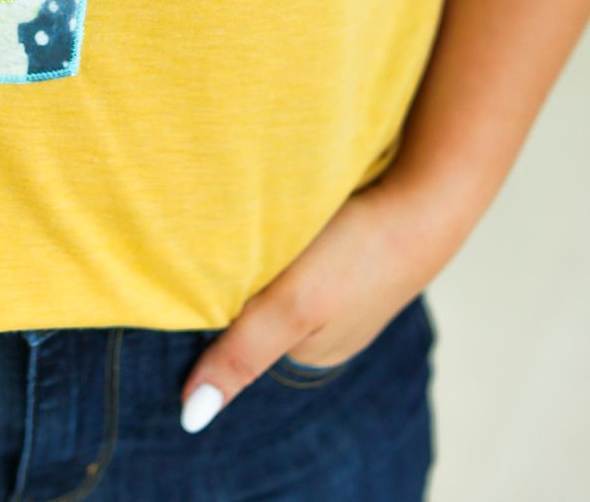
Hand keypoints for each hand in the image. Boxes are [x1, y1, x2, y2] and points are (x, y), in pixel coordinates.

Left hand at [179, 169, 461, 433]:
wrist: (424, 199)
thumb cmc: (358, 254)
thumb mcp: (292, 307)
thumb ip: (243, 355)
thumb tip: (192, 417)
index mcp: (308, 350)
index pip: (237, 334)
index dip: (214, 304)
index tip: (197, 272)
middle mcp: (325, 326)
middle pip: (258, 304)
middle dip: (239, 278)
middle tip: (229, 237)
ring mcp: (342, 289)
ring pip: (280, 274)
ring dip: (265, 251)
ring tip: (260, 220)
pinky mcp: (353, 251)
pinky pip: (305, 248)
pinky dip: (292, 234)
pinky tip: (294, 215)